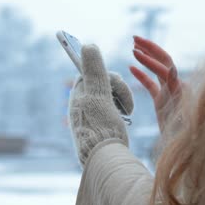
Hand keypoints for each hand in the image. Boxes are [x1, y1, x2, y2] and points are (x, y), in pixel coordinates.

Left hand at [69, 45, 133, 166]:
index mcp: (78, 94)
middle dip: (118, 90)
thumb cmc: (101, 128)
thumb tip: (88, 45)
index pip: (92, 72)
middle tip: (126, 106)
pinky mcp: (99, 124)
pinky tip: (124, 119)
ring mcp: (90, 114)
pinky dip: (120, 110)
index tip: (114, 85)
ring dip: (122, 99)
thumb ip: (94, 70)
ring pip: (110, 95)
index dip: (107, 76)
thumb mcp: (99, 95)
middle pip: (104, 83)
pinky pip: (112, 108)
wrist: (105, 159)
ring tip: (127, 113)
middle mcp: (81, 103)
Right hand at [130, 36, 182, 132]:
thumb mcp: (181, 111)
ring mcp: (169, 93)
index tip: (135, 53)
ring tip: (133, 46)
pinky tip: (131, 67)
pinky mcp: (162, 102)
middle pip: (163, 62)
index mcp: (181, 88)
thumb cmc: (185, 134)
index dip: (150, 60)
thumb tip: (174, 68)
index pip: (165, 67)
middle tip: (134, 37)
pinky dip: (141, 75)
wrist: (187, 149)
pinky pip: (151, 84)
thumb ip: (177, 89)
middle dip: (149, 49)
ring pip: (156, 70)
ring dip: (145, 58)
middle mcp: (177, 87)